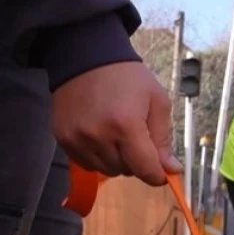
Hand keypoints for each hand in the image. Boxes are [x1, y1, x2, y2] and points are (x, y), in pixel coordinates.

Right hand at [53, 62, 180, 185]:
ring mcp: (77, 139)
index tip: (163, 171)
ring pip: (106, 170)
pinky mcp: (63, 138)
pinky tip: (102, 138)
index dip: (157, 175)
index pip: (145, 169)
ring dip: (118, 161)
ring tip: (119, 137)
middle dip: (138, 162)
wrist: (88, 59)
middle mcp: (98, 136)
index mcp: (126, 125)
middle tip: (139, 140)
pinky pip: (86, 164)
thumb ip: (163, 139)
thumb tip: (171, 170)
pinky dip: (99, 158)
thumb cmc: (129, 78)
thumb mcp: (157, 102)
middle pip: (126, 171)